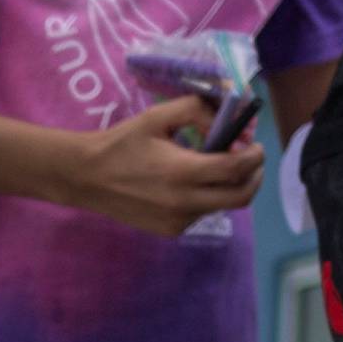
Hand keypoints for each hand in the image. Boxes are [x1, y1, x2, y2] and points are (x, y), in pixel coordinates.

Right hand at [62, 97, 262, 236]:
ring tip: (217, 167)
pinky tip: (191, 184)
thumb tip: (229, 123)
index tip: (255, 144)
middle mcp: (184, 202)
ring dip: (230, 186)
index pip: (237, 168)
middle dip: (255, 177)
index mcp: (182, 171)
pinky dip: (208, 197)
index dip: (255, 156)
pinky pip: (203, 213)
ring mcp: (177, 221)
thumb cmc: (123, 143)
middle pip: (240, 197)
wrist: (88, 179)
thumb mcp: (159, 116)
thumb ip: (199, 111)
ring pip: (223, 206)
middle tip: (252, 160)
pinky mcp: (170, 230)